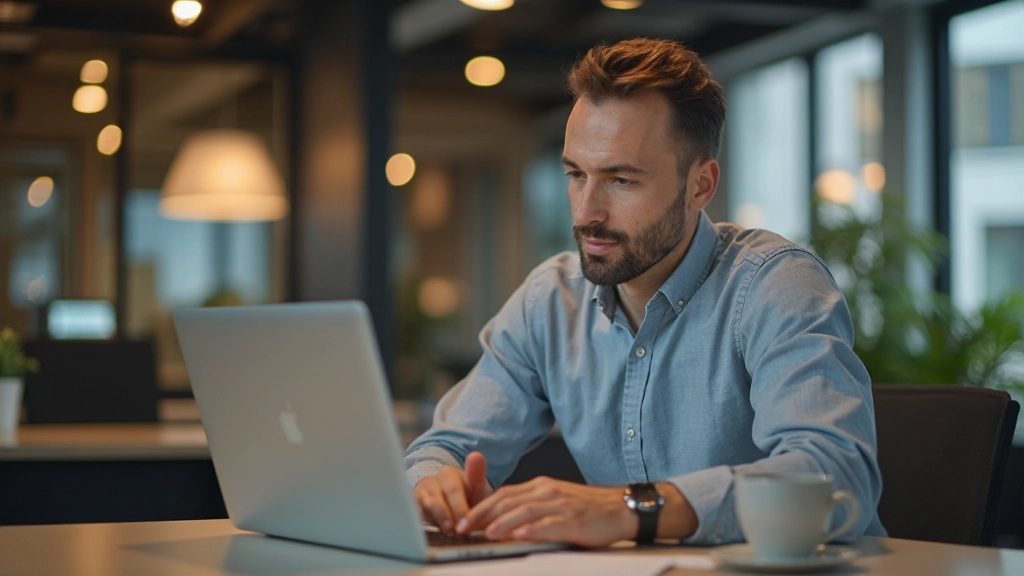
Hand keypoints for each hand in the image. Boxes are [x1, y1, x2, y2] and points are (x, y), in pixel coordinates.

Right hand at [413, 451, 492, 533]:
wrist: (450, 504)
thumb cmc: (467, 497)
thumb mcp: (476, 488)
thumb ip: (477, 475)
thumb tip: (477, 455)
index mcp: (448, 474)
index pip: (453, 488)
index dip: (459, 506)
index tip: (466, 519)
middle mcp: (431, 482)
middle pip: (436, 498)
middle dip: (446, 515)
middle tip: (457, 529)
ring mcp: (420, 495)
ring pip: (424, 506)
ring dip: (436, 520)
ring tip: (447, 531)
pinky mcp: (413, 509)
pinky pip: (414, 515)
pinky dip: (423, 525)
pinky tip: (433, 533)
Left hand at [456, 476, 638, 546]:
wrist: (620, 507)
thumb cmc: (586, 509)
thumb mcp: (554, 501)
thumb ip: (531, 507)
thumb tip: (501, 523)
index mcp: (540, 486)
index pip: (503, 495)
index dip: (480, 508)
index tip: (462, 521)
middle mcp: (547, 491)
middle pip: (508, 501)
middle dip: (482, 516)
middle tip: (463, 529)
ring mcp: (560, 505)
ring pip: (524, 511)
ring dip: (502, 523)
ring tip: (485, 533)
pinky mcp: (574, 520)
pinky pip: (549, 524)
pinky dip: (531, 530)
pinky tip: (518, 536)